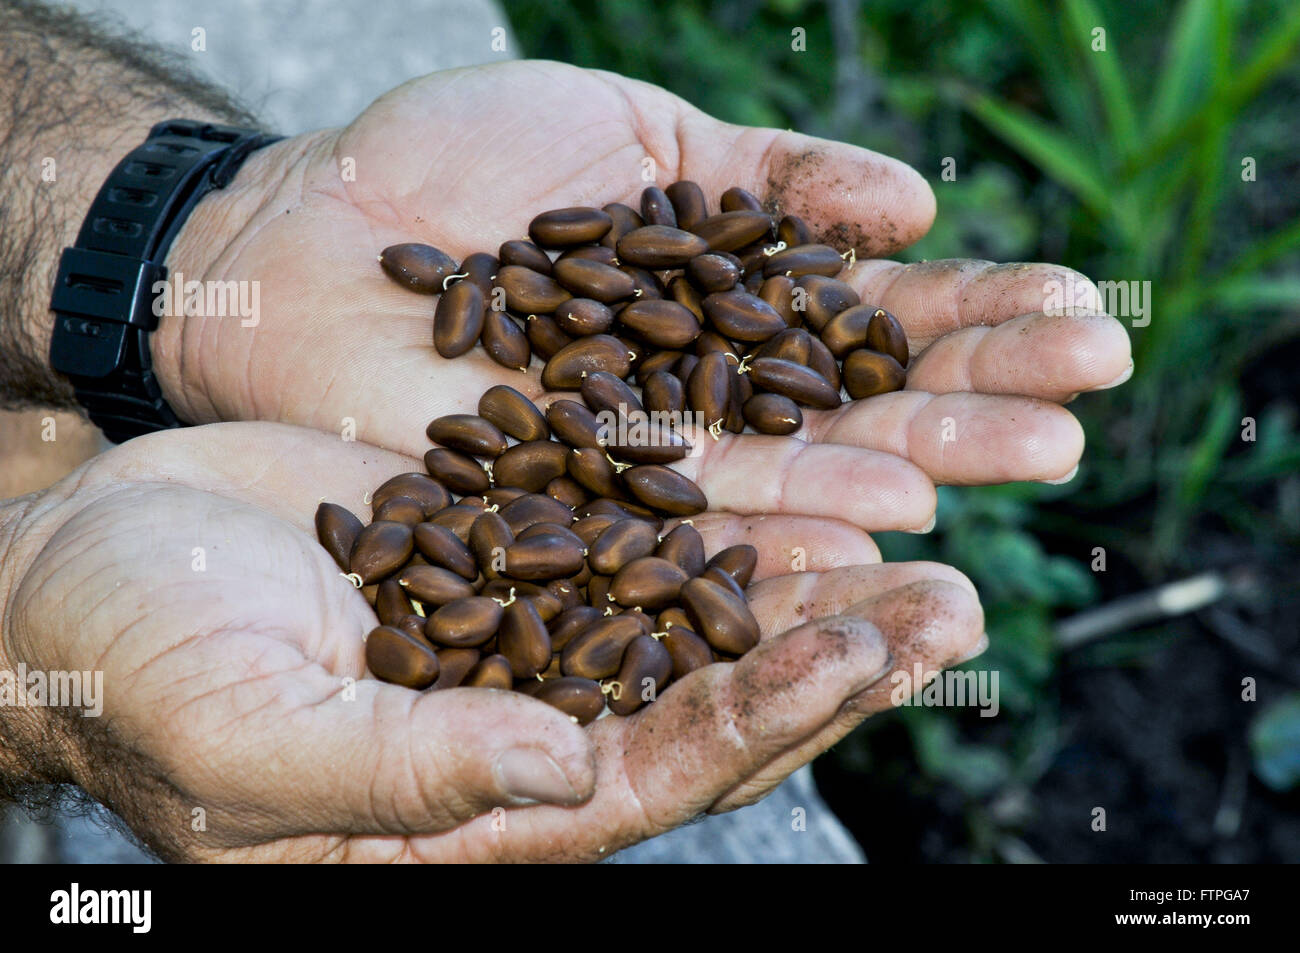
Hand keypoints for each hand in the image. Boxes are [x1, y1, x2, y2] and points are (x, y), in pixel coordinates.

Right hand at [0, 424, 981, 860]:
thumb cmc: (138, 670)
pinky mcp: (516, 527)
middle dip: (839, 644)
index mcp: (489, 799)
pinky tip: (794, 436)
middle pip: (718, 687)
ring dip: (809, 557)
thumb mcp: (250, 733)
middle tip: (954, 596)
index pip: (663, 770)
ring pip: (702, 596)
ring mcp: (534, 616)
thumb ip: (403, 772)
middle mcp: (536, 712)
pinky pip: (640, 509)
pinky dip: (719, 482)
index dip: (769, 712)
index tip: (868, 645)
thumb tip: (557, 766)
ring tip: (924, 506)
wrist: (86, 570)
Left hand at [158, 60, 1131, 533]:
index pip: (873, 323)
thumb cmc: (456, 168)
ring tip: (1030, 453)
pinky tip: (872, 517)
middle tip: (1088, 398)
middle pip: (857, 407)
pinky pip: (690, 521)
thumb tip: (910, 211)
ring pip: (798, 474)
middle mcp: (702, 399)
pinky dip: (780, 519)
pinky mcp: (577, 516)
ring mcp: (643, 463)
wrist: (302, 233)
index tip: (1079, 314)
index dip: (977, 319)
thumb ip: (767, 178)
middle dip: (977, 398)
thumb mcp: (634, 132)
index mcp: (726, 309)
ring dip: (917, 466)